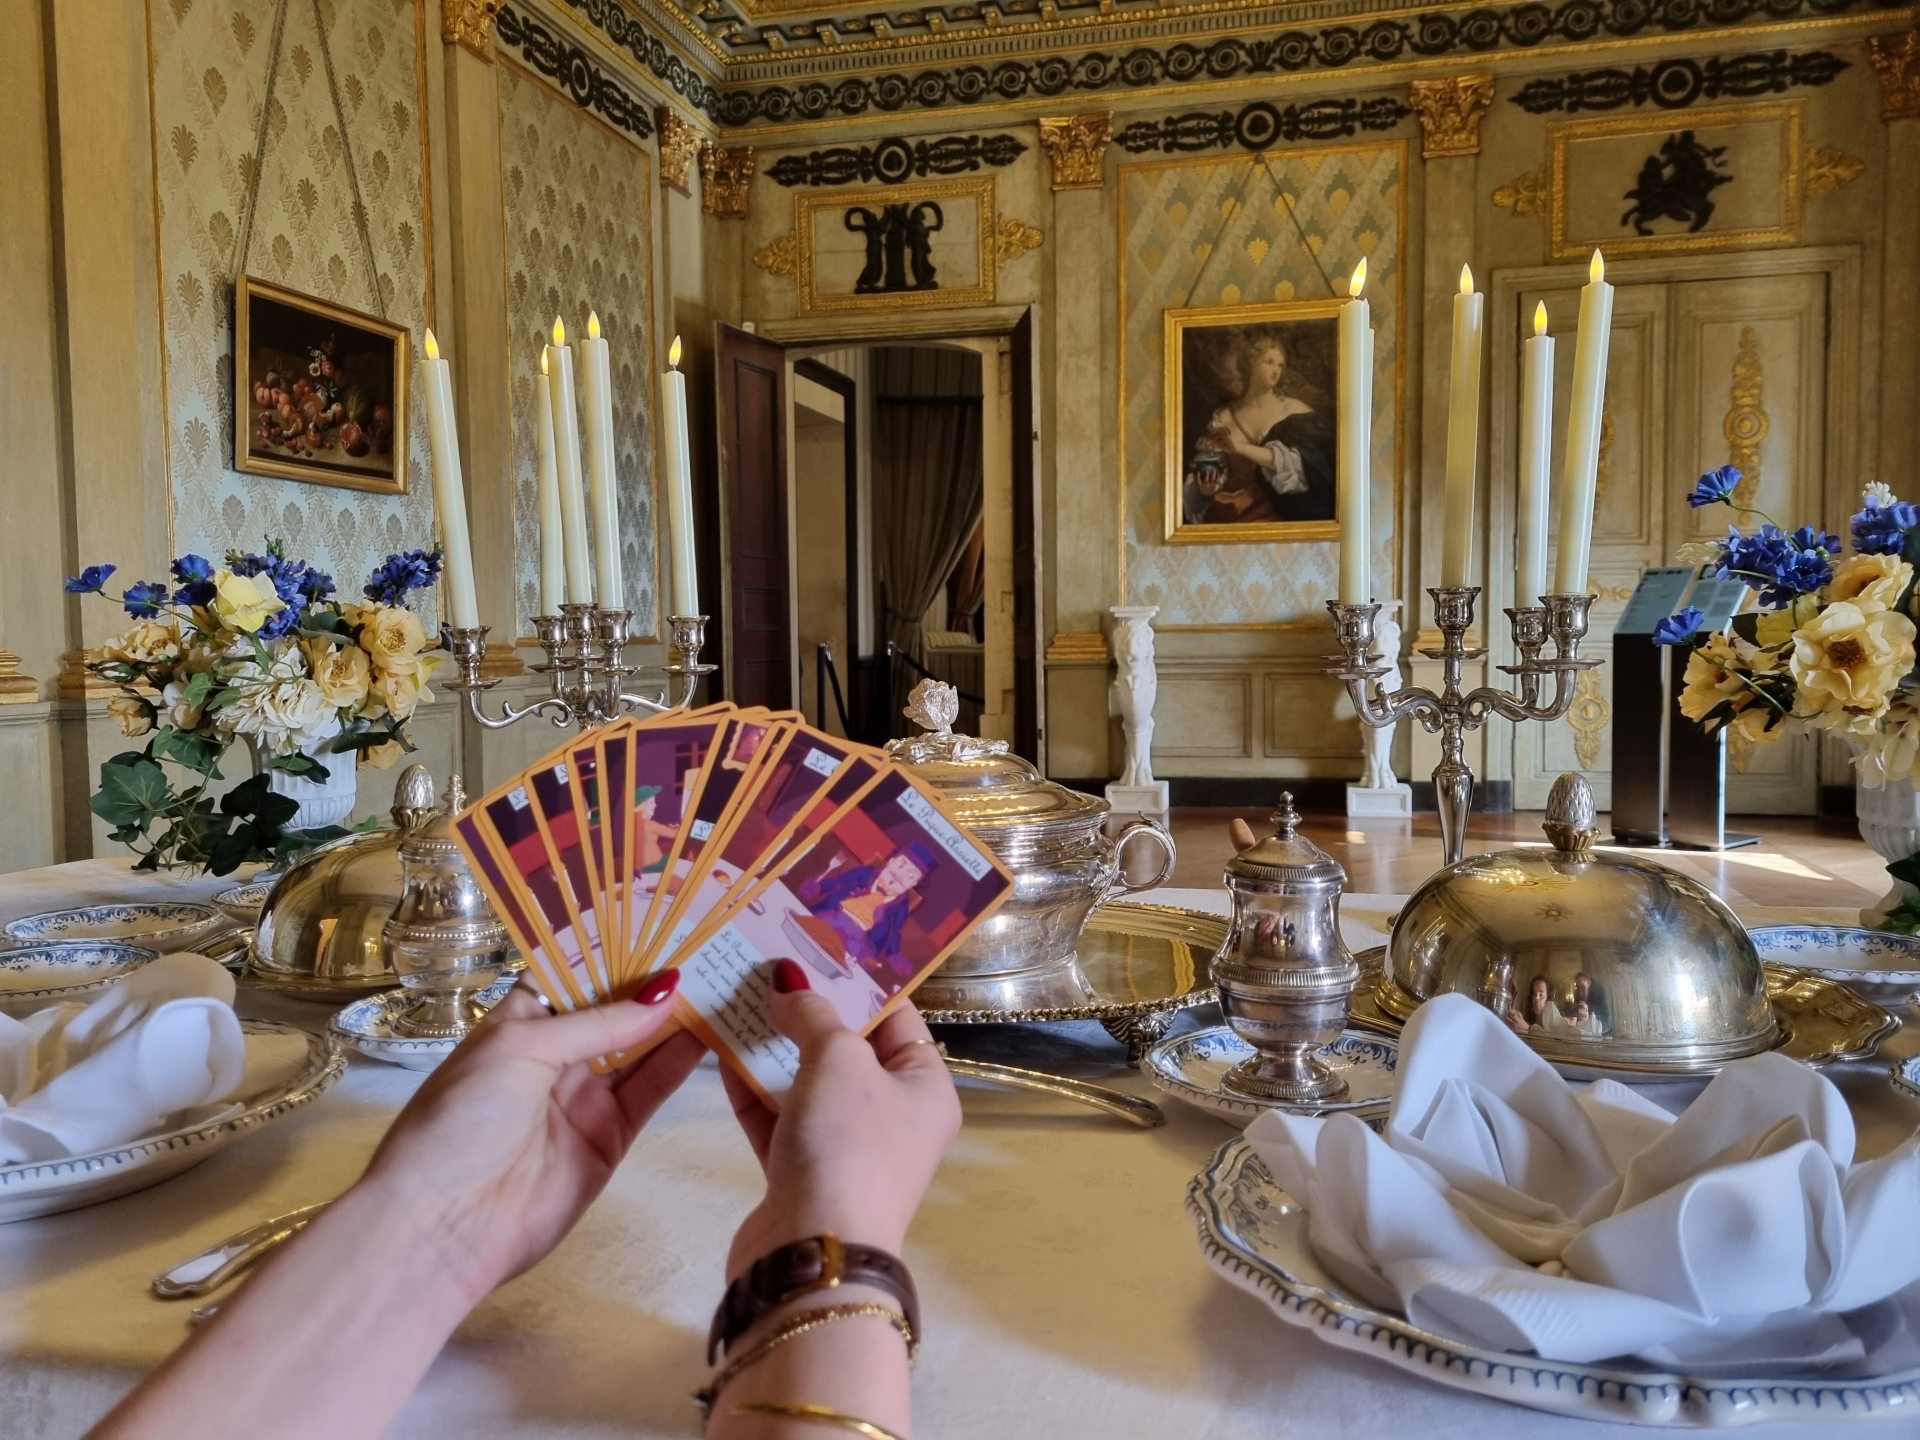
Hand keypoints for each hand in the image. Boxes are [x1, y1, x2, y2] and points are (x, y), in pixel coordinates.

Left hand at [358, 972, 704, 1303]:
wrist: (444, 1224)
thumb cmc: (464, 1117)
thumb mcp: (521, 1049)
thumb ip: (598, 1022)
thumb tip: (665, 990)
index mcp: (521, 1021)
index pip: (575, 972)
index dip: (615, 946)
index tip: (664, 917)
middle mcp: (556, 1053)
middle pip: (614, 1008)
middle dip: (654, 979)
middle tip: (707, 941)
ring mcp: (585, 1095)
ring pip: (639, 1046)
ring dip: (675, 1016)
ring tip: (720, 976)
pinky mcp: (611, 1136)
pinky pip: (650, 1090)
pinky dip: (679, 1062)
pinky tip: (711, 1030)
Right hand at [722, 962, 958, 1274]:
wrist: (811, 1254)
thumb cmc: (848, 1144)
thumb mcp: (838, 1060)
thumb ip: (813, 1014)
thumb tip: (789, 979)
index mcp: (925, 1087)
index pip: (897, 1017)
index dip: (859, 979)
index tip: (816, 943)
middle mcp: (892, 1117)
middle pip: (848, 1048)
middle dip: (808, 1009)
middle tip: (766, 963)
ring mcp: (844, 1148)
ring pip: (806, 1082)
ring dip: (773, 1044)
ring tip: (736, 993)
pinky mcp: (799, 1175)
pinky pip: (775, 1117)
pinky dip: (751, 1087)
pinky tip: (719, 1049)